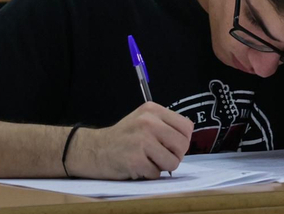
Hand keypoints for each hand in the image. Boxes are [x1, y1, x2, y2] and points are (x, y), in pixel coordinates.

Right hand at [71, 103, 192, 179]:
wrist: (96, 149)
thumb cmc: (124, 137)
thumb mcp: (144, 119)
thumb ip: (165, 125)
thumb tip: (187, 138)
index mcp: (152, 110)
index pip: (186, 127)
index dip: (182, 140)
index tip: (171, 145)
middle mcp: (148, 122)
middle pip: (183, 145)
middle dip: (175, 155)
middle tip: (161, 156)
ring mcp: (141, 141)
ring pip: (173, 161)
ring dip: (163, 166)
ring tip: (149, 160)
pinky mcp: (135, 160)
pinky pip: (157, 174)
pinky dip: (149, 174)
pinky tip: (138, 166)